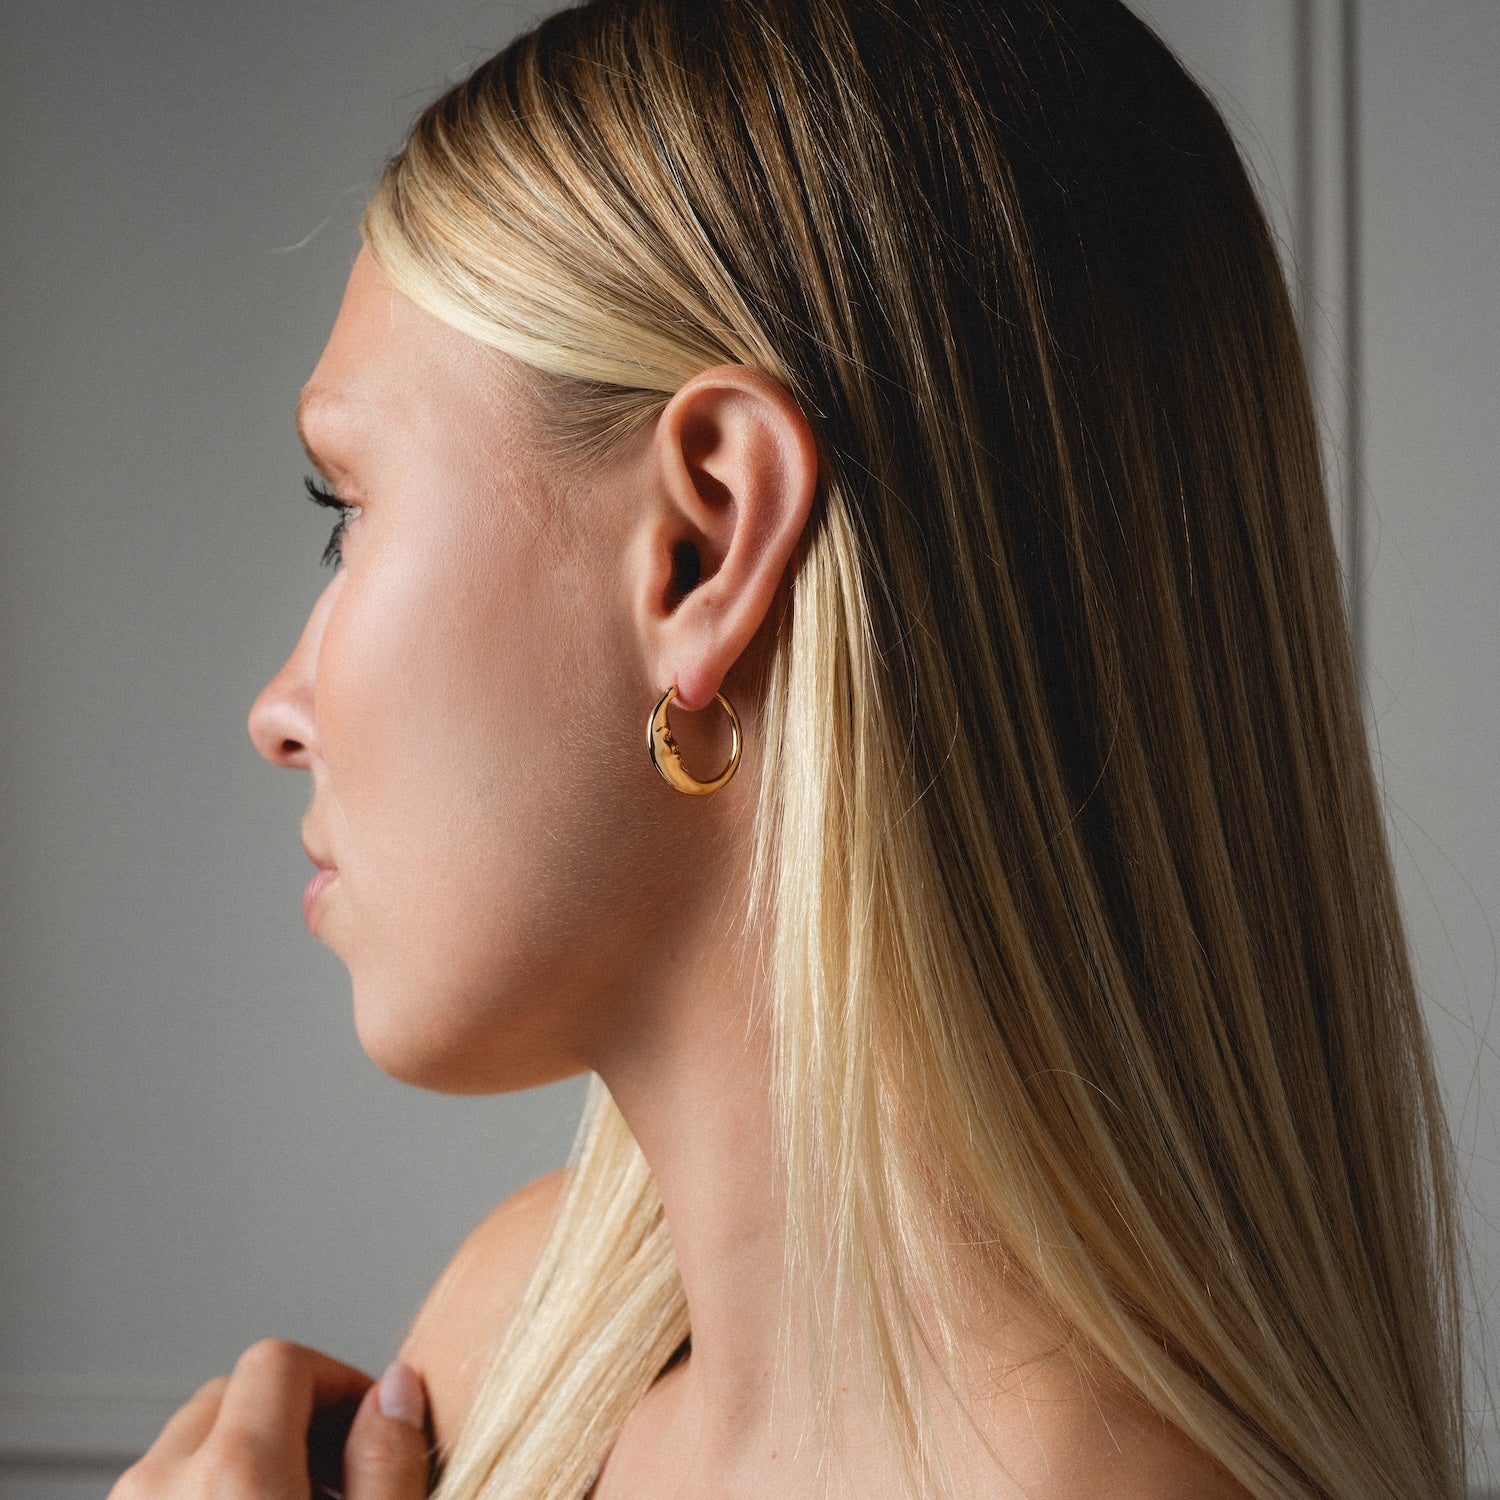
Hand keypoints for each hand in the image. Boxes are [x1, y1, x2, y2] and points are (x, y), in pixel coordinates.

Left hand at [110, 1339, 432, 1498]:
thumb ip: (388, 1461)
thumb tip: (396, 1390)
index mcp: (233, 1473)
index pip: (281, 1360)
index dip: (337, 1382)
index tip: (368, 1427)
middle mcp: (162, 1485)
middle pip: (230, 1395)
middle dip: (290, 1419)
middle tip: (338, 1479)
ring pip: (190, 1446)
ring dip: (245, 1461)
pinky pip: (161, 1491)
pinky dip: (204, 1496)